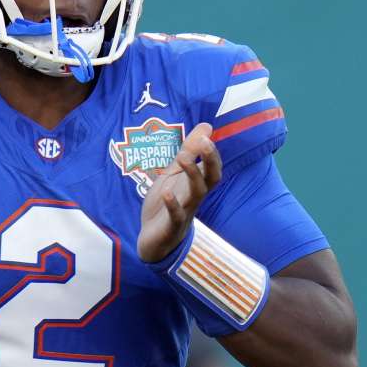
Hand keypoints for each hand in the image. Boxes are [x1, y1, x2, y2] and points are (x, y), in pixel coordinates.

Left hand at [137, 122, 221, 262]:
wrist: (153, 240)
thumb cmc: (167, 204)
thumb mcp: (174, 174)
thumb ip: (188, 152)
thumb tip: (206, 126)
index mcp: (196, 184)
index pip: (212, 166)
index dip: (211, 151)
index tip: (205, 133)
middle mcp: (195, 196)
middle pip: (212, 178)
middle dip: (211, 160)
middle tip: (205, 142)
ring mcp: (185, 211)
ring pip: (197, 193)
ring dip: (192, 175)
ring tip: (182, 158)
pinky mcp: (172, 226)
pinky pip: (177, 216)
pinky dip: (173, 204)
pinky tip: (167, 193)